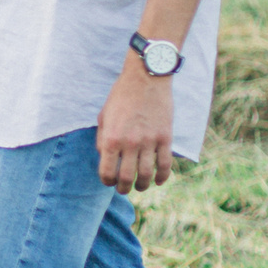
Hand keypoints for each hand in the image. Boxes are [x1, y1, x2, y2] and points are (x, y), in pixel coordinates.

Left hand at [96, 65, 175, 193]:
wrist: (146, 78)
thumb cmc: (121, 96)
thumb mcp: (103, 116)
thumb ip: (102, 138)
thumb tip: (103, 157)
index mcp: (111, 138)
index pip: (107, 171)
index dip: (107, 181)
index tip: (109, 181)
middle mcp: (129, 143)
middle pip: (126, 177)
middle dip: (123, 188)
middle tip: (124, 189)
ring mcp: (149, 142)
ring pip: (146, 175)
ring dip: (143, 185)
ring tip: (140, 186)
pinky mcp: (165, 138)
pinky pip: (165, 164)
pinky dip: (162, 177)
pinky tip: (159, 181)